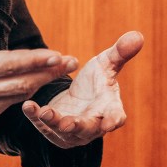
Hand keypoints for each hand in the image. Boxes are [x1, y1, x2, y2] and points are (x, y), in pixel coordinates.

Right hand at [0, 0, 78, 122]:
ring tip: (63, 68)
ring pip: (19, 96)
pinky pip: (11, 103)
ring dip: (42, 82)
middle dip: (48, 72)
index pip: (8, 65)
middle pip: (21, 84)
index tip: (56, 54)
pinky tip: (41, 79)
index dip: (34, 60)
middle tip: (71, 61)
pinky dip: (27, 92)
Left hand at [22, 30, 144, 147]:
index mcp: (109, 109)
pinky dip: (35, 116)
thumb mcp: (106, 65)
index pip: (115, 117)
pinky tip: (28, 105)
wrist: (75, 99)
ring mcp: (71, 131)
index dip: (114, 120)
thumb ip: (120, 52)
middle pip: (87, 128)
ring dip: (54, 122)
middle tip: (68, 124)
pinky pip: (43, 125)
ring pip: (63, 131)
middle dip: (78, 126)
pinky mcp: (52, 130)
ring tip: (44, 111)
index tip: (111, 122)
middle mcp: (92, 124)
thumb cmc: (96, 82)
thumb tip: (138, 35)